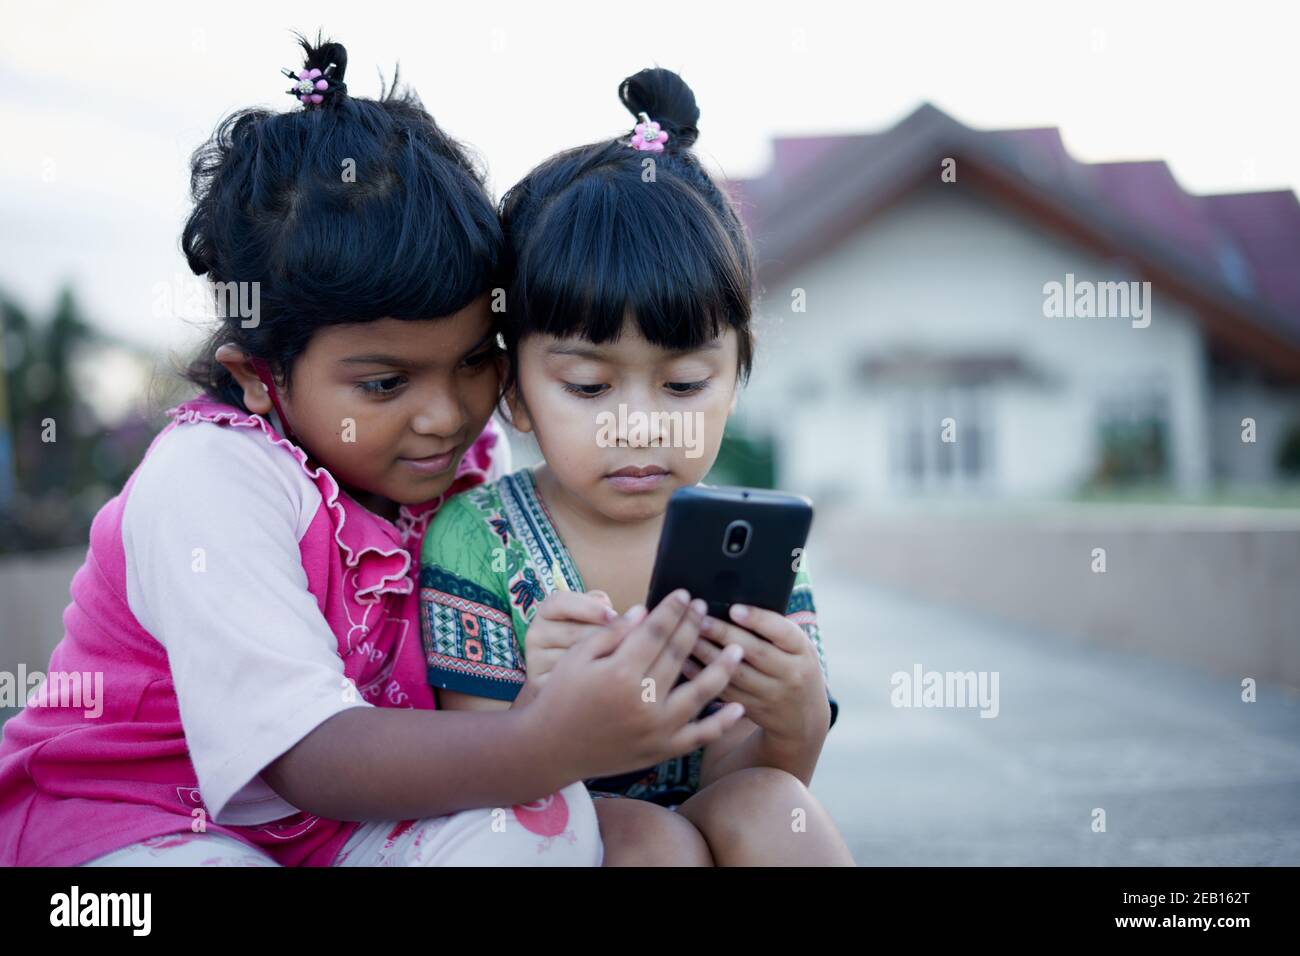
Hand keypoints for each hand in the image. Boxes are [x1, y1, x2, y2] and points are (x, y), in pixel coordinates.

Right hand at [531, 589, 748, 781]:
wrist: (551, 749)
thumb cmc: (561, 697)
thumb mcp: (577, 657)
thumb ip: (613, 633)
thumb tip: (645, 611)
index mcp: (620, 673)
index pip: (656, 632)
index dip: (672, 610)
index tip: (684, 594)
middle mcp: (642, 700)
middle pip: (678, 655)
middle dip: (693, 627)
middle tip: (704, 608)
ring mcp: (655, 728)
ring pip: (700, 693)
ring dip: (722, 668)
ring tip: (737, 648)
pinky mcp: (661, 750)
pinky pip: (699, 736)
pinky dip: (722, 723)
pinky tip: (738, 707)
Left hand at [683, 604, 829, 747]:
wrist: (803, 716)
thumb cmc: (794, 666)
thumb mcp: (798, 647)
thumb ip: (774, 630)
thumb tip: (733, 607)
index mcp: (802, 651)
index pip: (782, 632)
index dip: (758, 620)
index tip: (734, 609)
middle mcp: (791, 673)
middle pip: (754, 651)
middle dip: (724, 634)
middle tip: (700, 619)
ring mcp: (772, 694)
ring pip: (735, 673)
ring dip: (709, 654)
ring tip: (688, 637)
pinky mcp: (753, 709)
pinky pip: (725, 691)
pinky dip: (704, 676)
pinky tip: (687, 661)